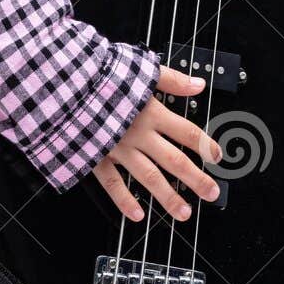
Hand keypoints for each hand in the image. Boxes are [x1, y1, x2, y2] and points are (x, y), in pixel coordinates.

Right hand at [92, 64, 223, 220]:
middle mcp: (139, 133)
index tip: (218, 157)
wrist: (64, 84)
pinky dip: (124, 200)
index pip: (187, 132)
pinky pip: (112, 182)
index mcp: (151, 111)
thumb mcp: (139, 68)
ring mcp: (118, 148)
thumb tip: (199, 84)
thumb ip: (171, 79)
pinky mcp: (97, 156)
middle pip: (174, 160)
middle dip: (196, 179)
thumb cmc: (101, 74)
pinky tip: (137, 215)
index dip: (206, 146)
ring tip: (184, 213)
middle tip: (212, 194)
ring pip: (148, 177)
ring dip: (168, 196)